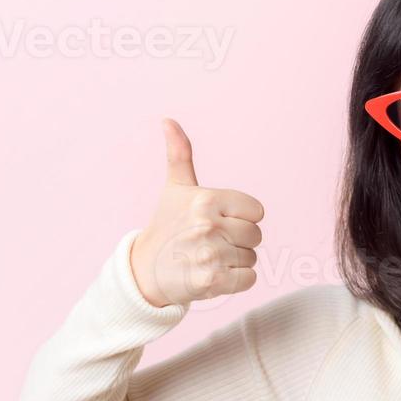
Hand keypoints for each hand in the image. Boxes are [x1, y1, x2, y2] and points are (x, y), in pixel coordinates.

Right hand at [129, 119, 264, 307]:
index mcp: (206, 199)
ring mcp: (211, 254)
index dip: (242, 218)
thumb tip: (168, 120)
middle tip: (210, 243)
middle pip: (256, 235)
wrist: (144, 272)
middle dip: (238, 241)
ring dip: (235, 262)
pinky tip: (213, 274)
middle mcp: (208, 224)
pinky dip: (236, 281)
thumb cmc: (167, 226)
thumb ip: (180, 155)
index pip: (257, 211)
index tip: (217, 222)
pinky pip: (250, 279)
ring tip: (208, 258)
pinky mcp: (213, 280)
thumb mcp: (175, 189)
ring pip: (252, 258)